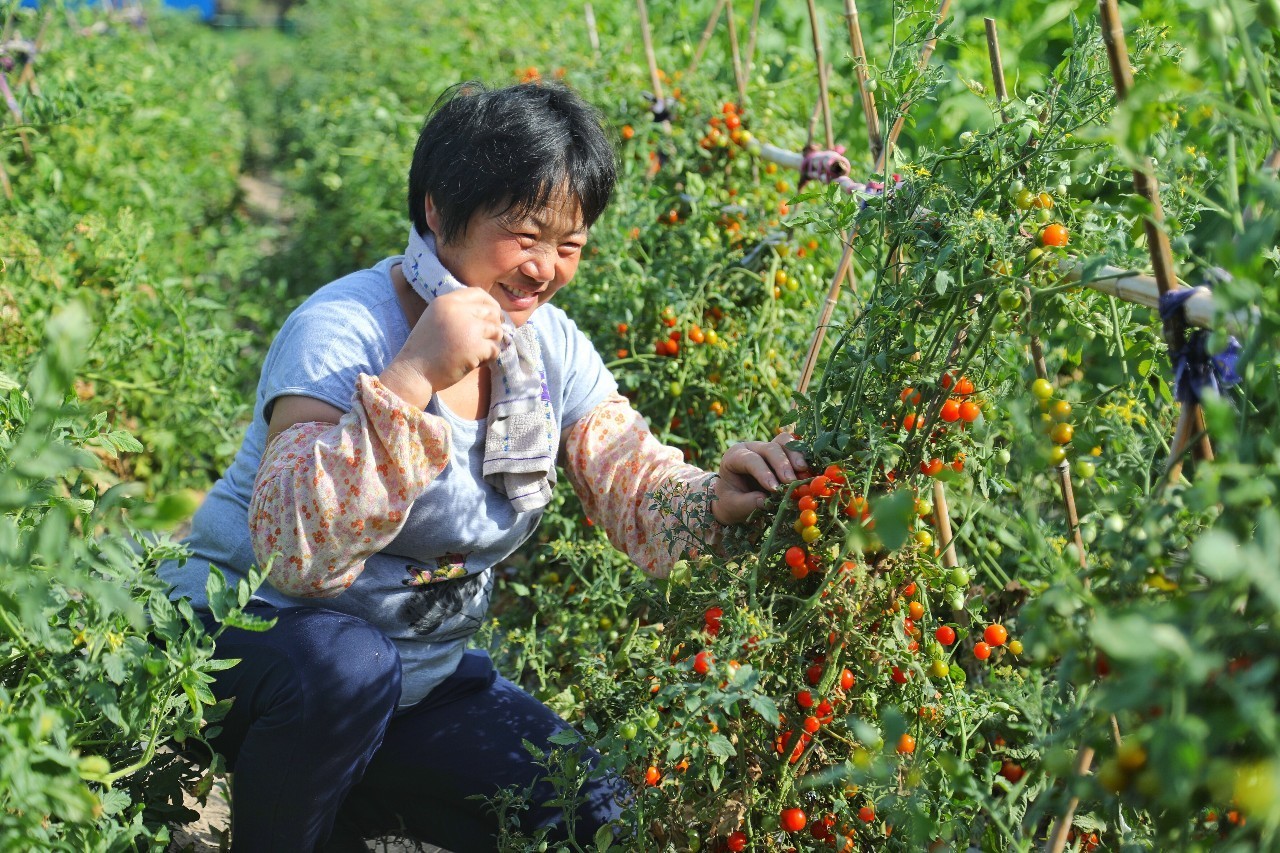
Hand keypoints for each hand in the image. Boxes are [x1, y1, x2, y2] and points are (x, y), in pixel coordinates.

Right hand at [380, 287, 503, 407]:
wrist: (413, 372)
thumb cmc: (424, 350)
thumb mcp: (435, 319)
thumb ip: (457, 313)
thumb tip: (491, 314)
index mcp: (446, 301)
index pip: (478, 293)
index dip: (490, 304)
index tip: (494, 316)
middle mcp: (458, 310)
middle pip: (492, 312)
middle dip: (494, 327)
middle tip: (486, 341)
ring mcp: (469, 327)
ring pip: (497, 331)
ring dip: (490, 344)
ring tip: (474, 355)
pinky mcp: (476, 346)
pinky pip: (494, 350)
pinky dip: (488, 359)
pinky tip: (473, 364)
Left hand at [712, 431, 808, 525]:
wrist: (737, 498)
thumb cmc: (732, 500)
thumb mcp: (733, 505)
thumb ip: (746, 503)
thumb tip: (764, 501)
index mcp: (735, 456)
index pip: (750, 460)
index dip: (763, 472)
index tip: (775, 488)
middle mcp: (752, 448)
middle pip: (769, 448)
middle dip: (782, 464)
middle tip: (792, 481)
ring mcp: (768, 448)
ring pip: (784, 442)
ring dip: (796, 456)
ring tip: (804, 472)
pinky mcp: (783, 453)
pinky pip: (795, 448)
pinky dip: (803, 458)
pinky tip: (809, 471)